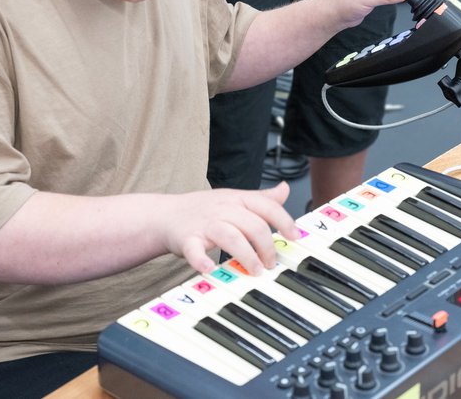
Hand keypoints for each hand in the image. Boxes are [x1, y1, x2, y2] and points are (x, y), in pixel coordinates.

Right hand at [161, 181, 299, 275]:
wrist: (166, 215)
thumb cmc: (204, 209)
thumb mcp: (234, 198)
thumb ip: (261, 198)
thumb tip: (285, 189)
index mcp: (236, 199)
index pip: (266, 206)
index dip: (284, 221)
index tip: (295, 237)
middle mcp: (222, 209)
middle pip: (252, 224)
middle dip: (267, 246)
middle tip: (272, 264)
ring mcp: (204, 224)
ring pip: (230, 236)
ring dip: (246, 256)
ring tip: (255, 271)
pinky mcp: (187, 239)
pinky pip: (194, 249)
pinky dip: (201, 260)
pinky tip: (209, 269)